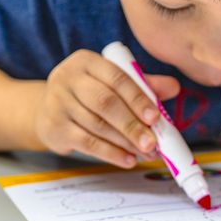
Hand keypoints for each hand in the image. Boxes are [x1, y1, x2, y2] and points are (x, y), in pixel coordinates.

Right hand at [35, 49, 179, 167]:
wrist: (47, 109)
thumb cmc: (88, 93)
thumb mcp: (111, 81)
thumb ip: (141, 84)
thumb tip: (174, 87)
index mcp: (87, 61)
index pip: (116, 77)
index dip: (138, 98)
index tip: (156, 117)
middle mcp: (68, 78)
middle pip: (105, 103)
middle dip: (132, 125)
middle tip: (153, 142)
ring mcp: (58, 103)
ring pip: (97, 125)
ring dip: (126, 142)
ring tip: (146, 153)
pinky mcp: (54, 127)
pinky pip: (87, 143)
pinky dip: (111, 153)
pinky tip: (128, 159)